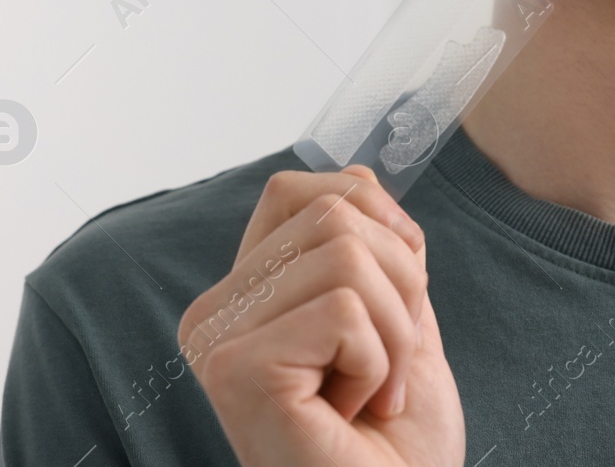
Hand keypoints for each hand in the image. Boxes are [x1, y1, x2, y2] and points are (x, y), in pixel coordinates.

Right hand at [178, 166, 464, 465]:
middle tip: (385, 367)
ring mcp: (218, 341)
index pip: (305, 189)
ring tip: (372, 392)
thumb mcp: (394, 315)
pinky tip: (355, 412)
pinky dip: (378, 362)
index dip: (377, 224)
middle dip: (402, 287)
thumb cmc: (397, 440)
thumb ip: (368, 245)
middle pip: (337, 212)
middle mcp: (212, 310)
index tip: (393, 300)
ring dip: (395, 332)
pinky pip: (344, 311)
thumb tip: (359, 173)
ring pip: (347, 255)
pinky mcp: (237, 370)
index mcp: (242, 290)